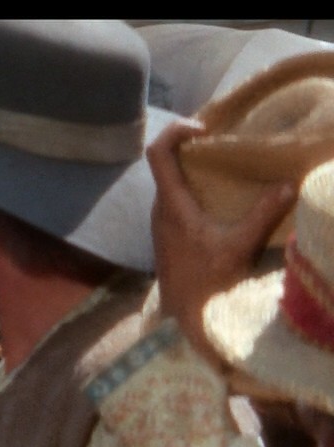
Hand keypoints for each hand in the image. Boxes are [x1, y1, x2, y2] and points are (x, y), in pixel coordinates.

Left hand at [146, 118, 297, 357]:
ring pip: (173, 181)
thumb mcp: (238, 247)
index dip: (176, 131)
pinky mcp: (170, 233)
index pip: (157, 153)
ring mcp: (163, 221)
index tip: (205, 127)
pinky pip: (179, 198)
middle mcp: (161, 208)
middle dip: (192, 145)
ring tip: (229, 160)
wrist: (185, 319)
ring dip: (196, 168)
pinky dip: (198, 187)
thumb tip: (289, 184)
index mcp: (171, 205)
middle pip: (166, 163)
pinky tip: (224, 193)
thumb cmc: (206, 283)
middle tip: (226, 138)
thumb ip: (263, 215)